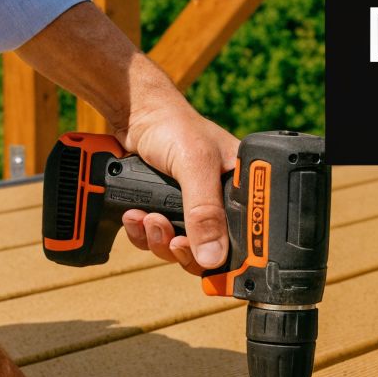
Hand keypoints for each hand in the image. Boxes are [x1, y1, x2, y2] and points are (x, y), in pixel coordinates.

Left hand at [116, 79, 239, 275]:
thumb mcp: (195, 165)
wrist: (135, 115)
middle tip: (171, 238)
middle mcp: (219, 204)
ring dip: (158, 240)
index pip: (243, 239)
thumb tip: (213, 257)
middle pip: (209, 252)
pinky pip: (155, 239)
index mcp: (241, 192)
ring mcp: (190, 210)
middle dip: (183, 249)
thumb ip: (204, 211)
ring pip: (178, 249)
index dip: (225, 258)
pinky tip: (134, 215)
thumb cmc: (174, 127)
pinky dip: (141, 233)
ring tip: (147, 218)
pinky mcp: (164, 211)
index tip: (205, 261)